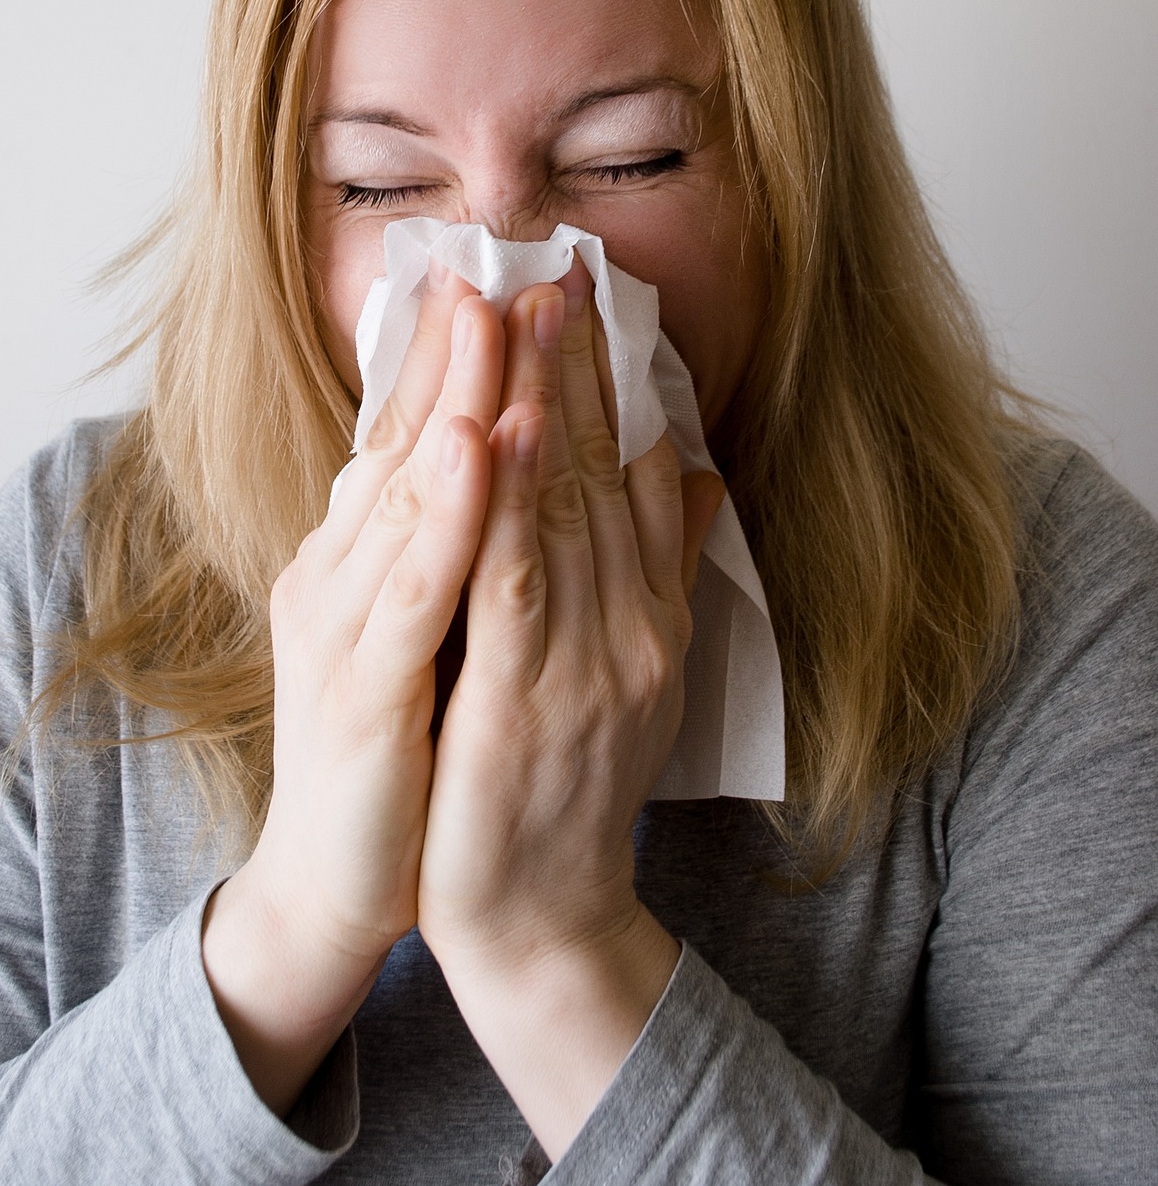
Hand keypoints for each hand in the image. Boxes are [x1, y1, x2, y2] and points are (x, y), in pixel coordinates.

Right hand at [202, 265, 503, 1113]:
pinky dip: (444, 513)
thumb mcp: (451, 632)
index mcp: (366, 557)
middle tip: (505, 262)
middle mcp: (341, 572)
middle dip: (462, 351)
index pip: (412, 436)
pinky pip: (409, 588)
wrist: (340, 879)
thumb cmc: (407, 748)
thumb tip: (532, 470)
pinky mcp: (358, 688)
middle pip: (405, 443)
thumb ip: (488, 547)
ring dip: (453, 401)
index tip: (500, 273)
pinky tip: (474, 449)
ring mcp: (342, 625)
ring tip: (495, 319)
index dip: (454, 355)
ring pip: (404, 495)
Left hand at [417, 258, 725, 1156]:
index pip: (630, 474)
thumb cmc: (571, 786)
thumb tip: (693, 473)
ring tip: (526, 313)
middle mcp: (629, 625)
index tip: (585, 296)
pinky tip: (493, 433)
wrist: (546, 917)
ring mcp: (584, 663)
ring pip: (561, 509)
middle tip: (556, 268)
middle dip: (575, 365)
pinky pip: (513, 585)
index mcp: (648, 613)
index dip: (607, 382)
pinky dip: (506, 505)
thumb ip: (663, 570)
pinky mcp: (522, 703)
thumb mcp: (637, 670)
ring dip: (543, 403)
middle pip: (599, 472)